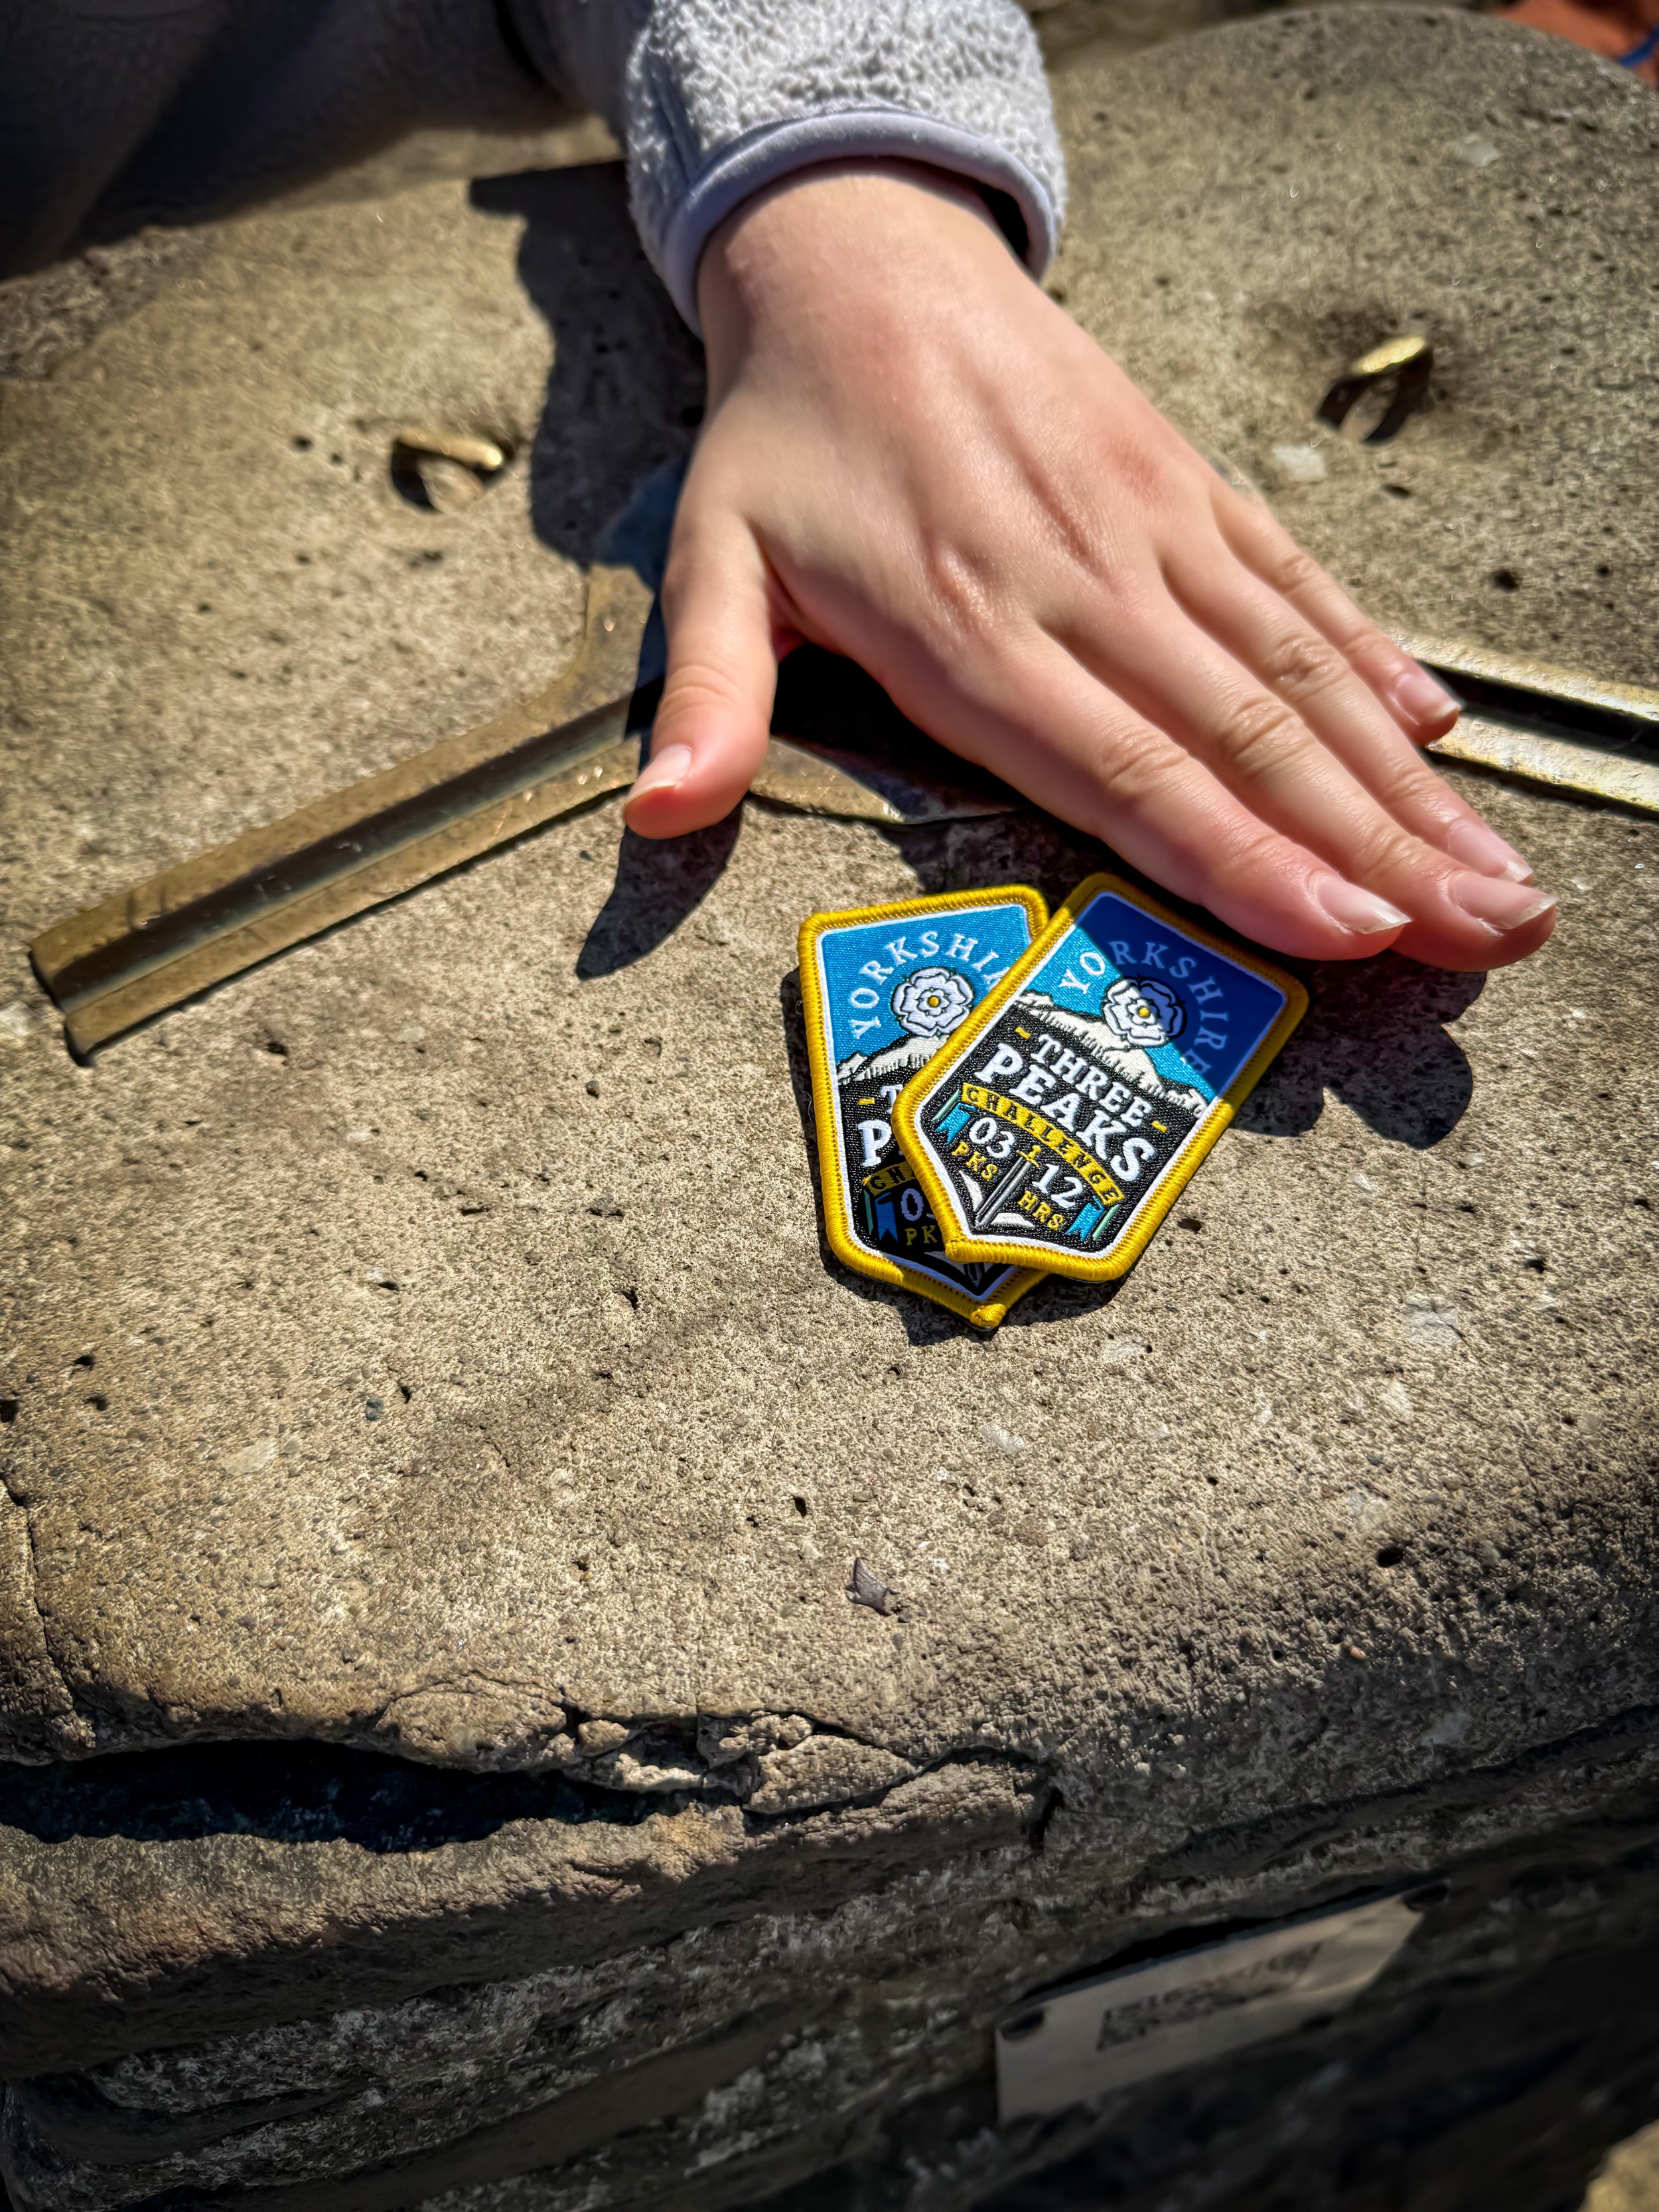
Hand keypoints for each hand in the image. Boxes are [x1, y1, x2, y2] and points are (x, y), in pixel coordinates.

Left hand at [624, 161, 1554, 970]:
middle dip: (1376, 850)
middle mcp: (1081, 584)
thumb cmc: (786, 441)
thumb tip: (660, 816)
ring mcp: (1150, 530)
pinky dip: (1371, 661)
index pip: (1127, 768)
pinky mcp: (1187, 487)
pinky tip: (1439, 737)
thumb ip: (706, 693)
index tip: (1341, 932)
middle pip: (1247, 738)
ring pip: (1299, 673)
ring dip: (1407, 783)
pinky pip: (1296, 585)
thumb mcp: (714, 561)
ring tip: (1497, 877)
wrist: (862, 261)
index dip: (1239, 858)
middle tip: (1482, 942)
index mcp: (969, 629)